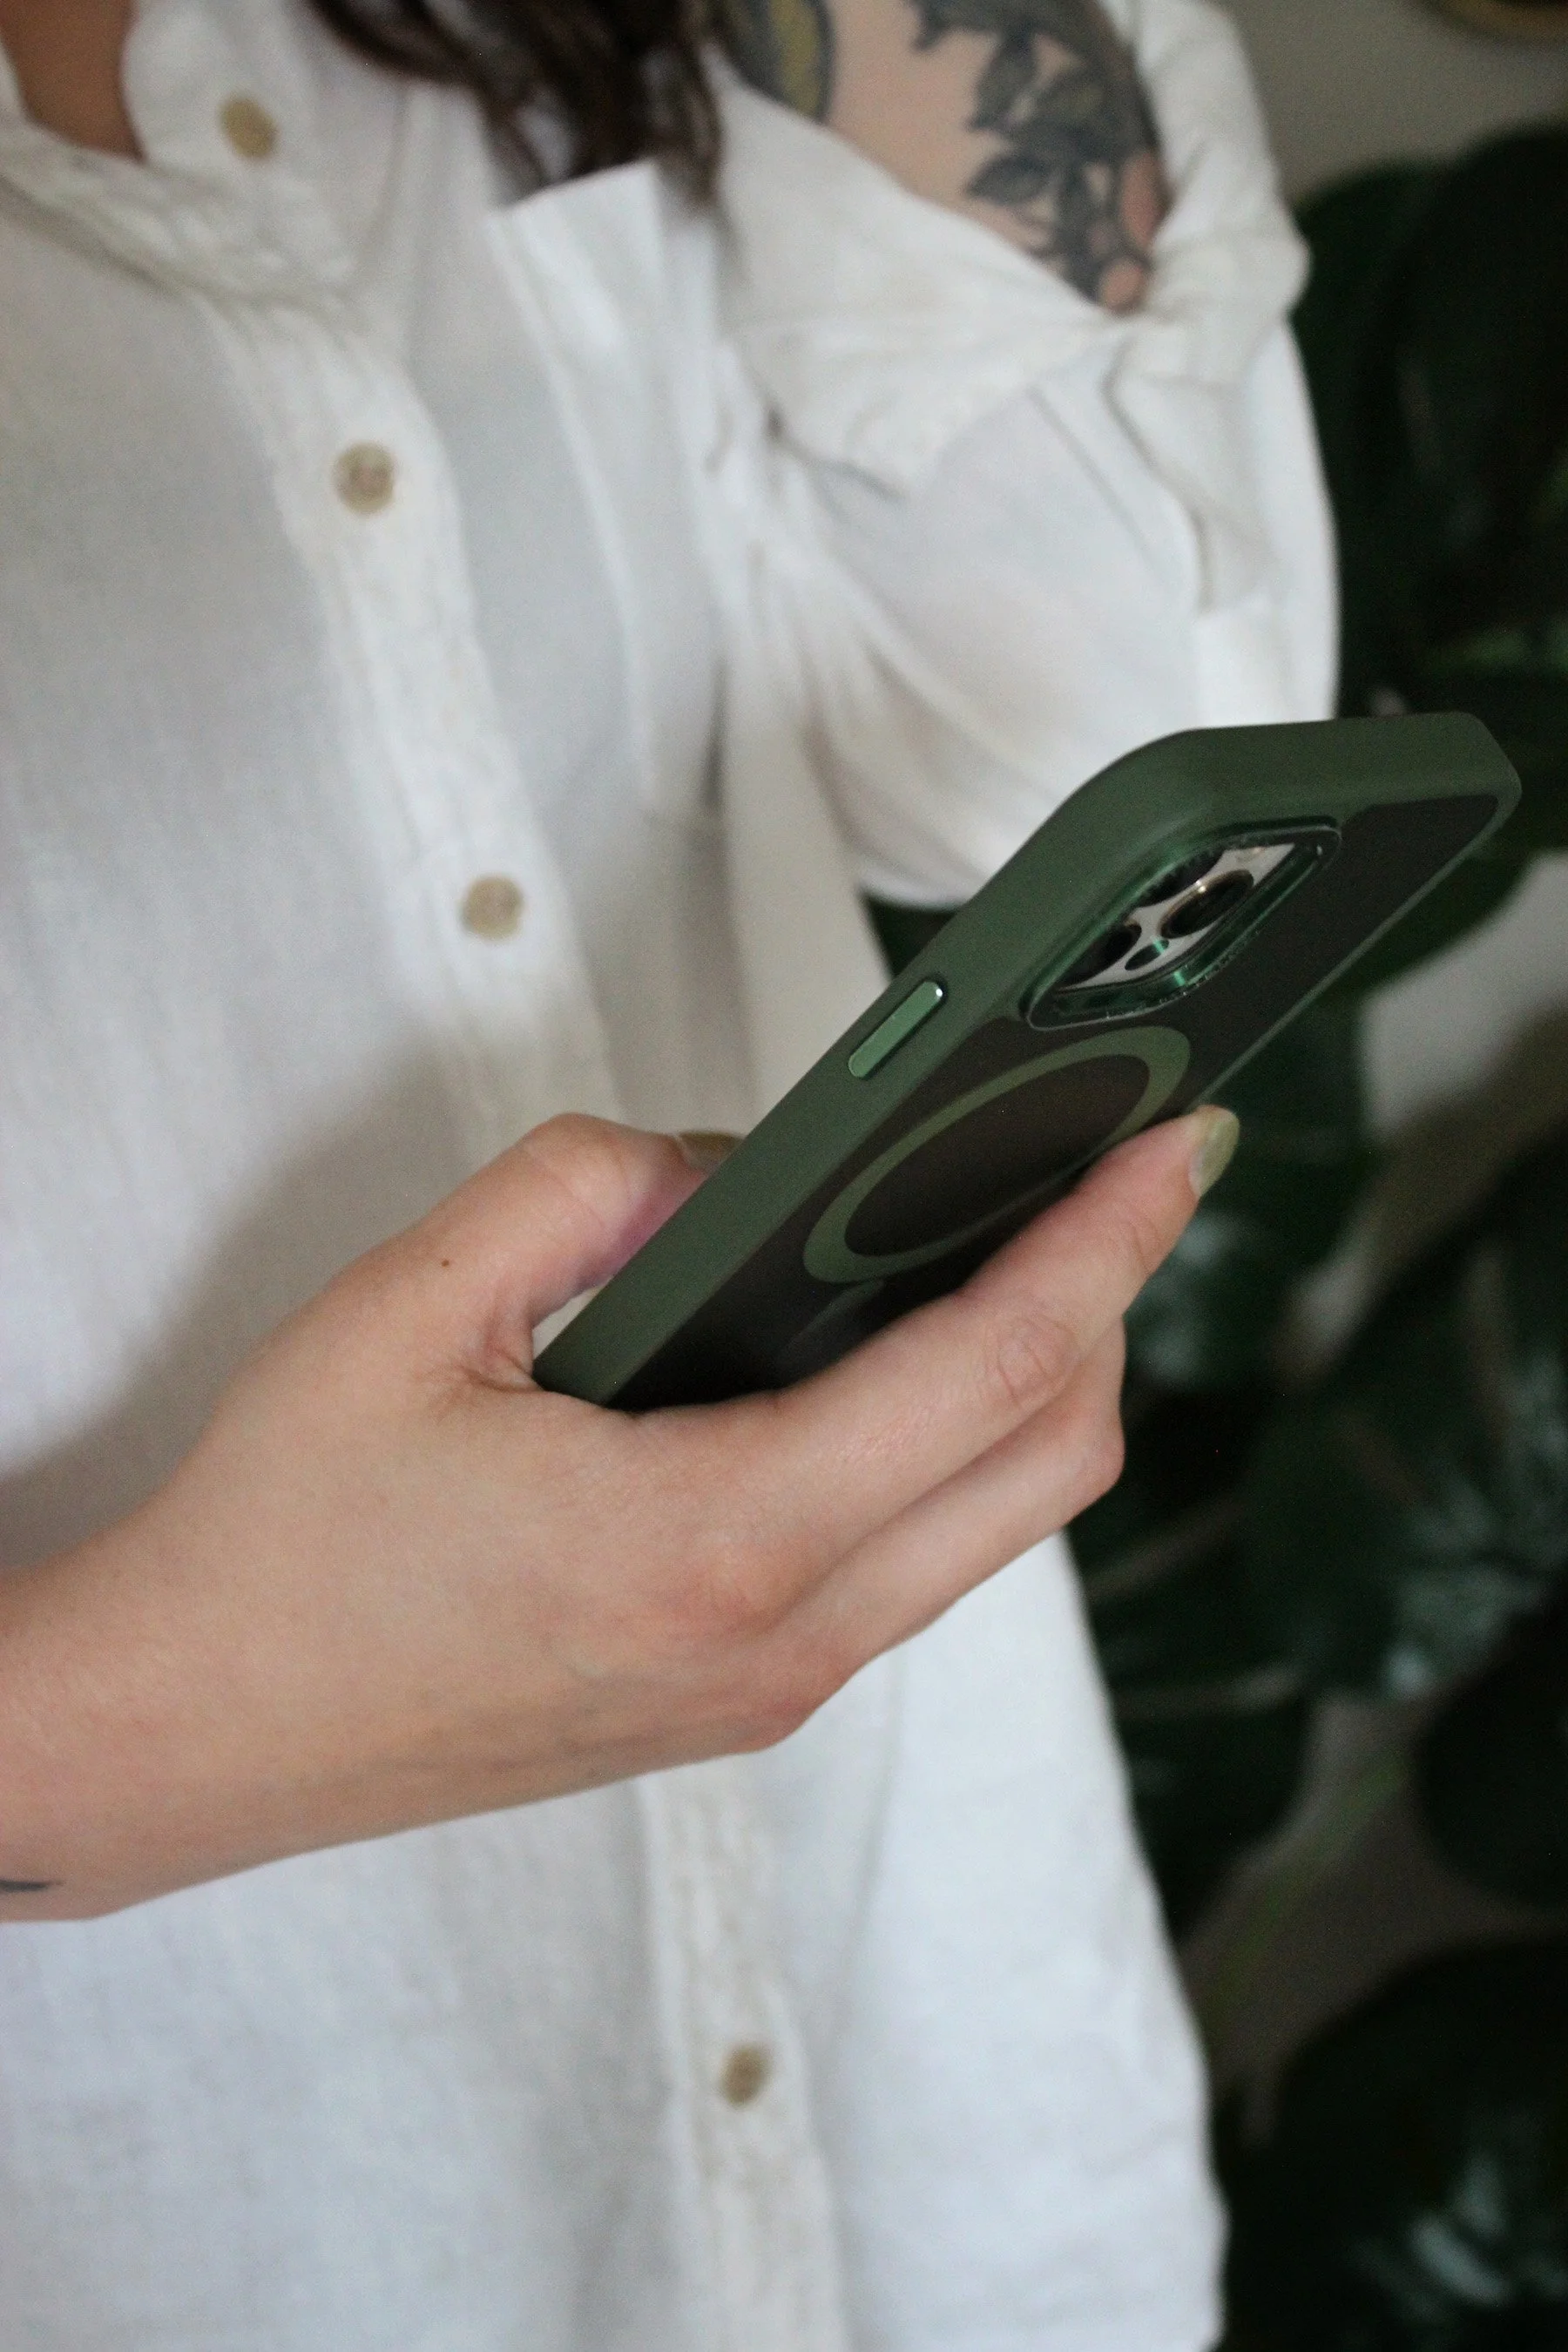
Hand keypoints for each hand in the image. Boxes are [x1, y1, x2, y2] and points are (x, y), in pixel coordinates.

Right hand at [0, 1105, 1234, 1915]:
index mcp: (712, 1539)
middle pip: (1047, 1467)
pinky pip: (908, 1566)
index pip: (994, 1372)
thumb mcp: (410, 1305)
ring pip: (989, 1528)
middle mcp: (775, 1641)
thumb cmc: (279, 1540)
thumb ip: (586, 1189)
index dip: (1109, 1242)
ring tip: (1014, 1252)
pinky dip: (949, 1454)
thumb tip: (718, 1170)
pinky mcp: (734, 1702)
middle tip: (1112, 1180)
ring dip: (1034, 1388)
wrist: (189, 1731)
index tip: (1173, 1145)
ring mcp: (765, 1690)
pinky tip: (895, 1363)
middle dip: (1112, 1308)